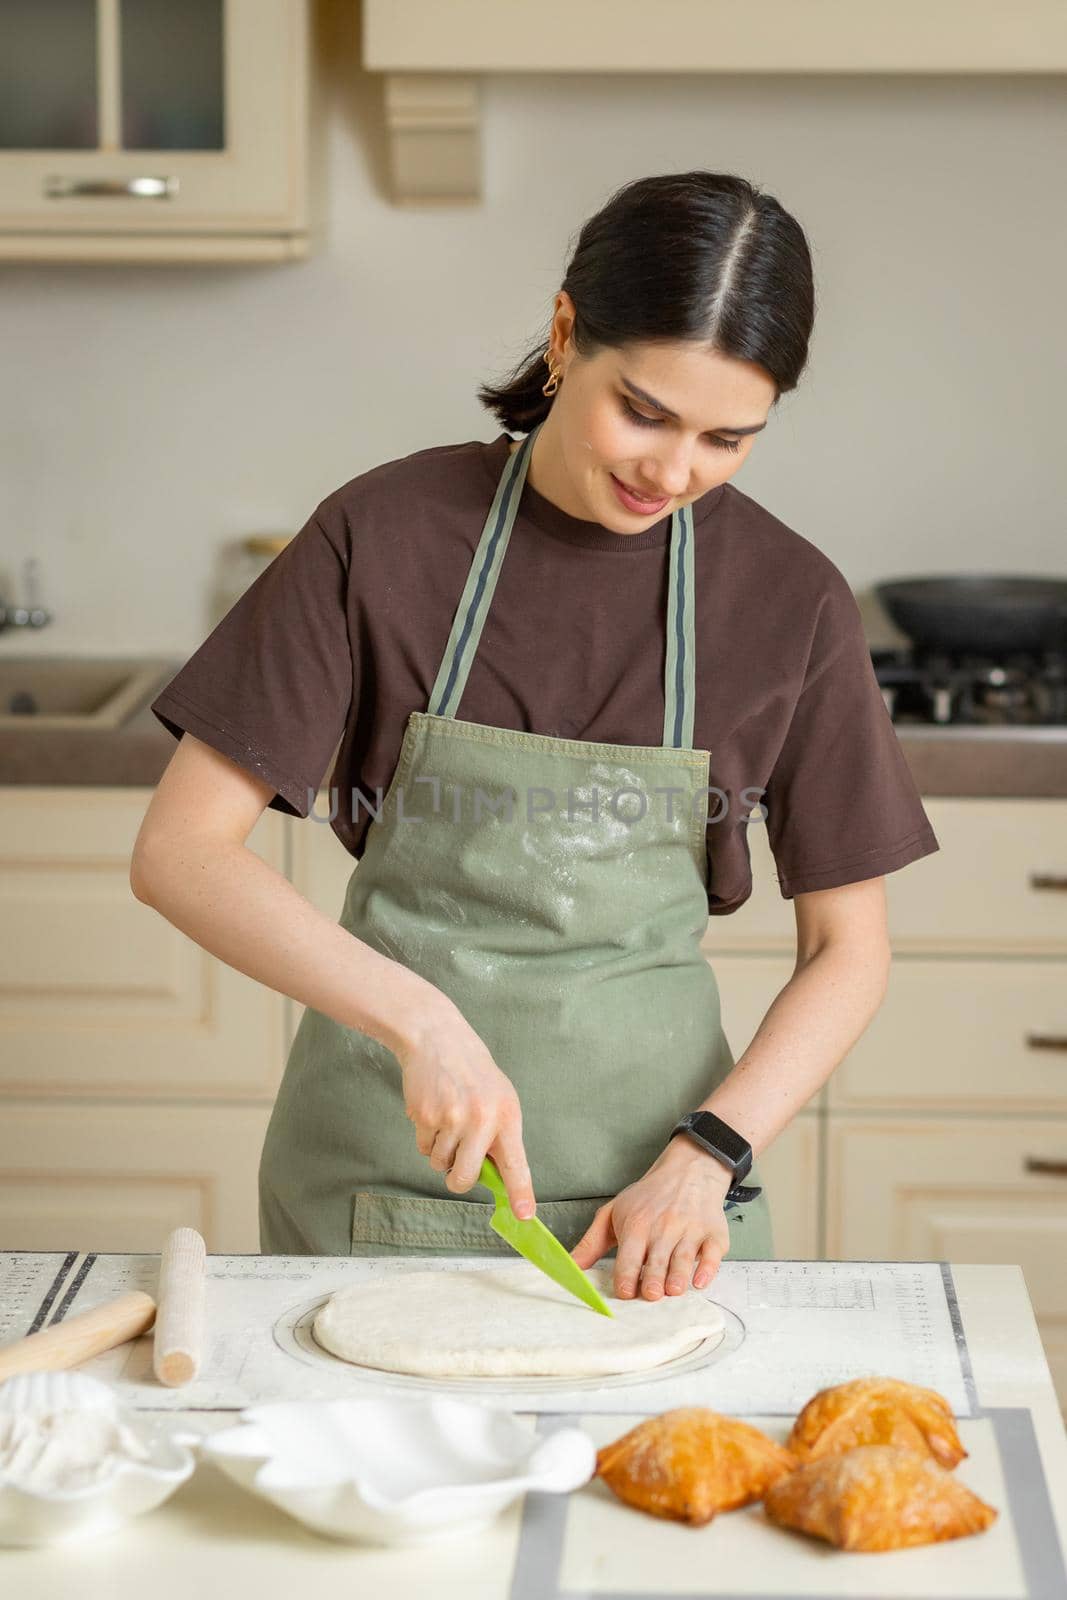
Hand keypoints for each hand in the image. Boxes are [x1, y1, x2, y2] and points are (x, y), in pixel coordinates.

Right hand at [393, 999, 535, 1218]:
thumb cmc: (473, 1072)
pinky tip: (433, 1111)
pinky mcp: (424, 1117)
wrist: (437, 1038)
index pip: (517, 1163)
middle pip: (465, 1179)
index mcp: (506, 1115)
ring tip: (447, 1119)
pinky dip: (426, 1138)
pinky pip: (423, 1148)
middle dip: (458, 1181)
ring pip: (440, 1164)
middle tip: (458, 1169)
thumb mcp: (500, 1098)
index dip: (521, 1192)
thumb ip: (500, 1136)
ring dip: (441, 1152)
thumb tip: (496, 1179)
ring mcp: (450, 1119)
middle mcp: (480, 1120)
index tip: (524, 1216)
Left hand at [571, 1137, 732, 1299]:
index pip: (629, 1256)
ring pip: (683, 1259)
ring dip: (677, 1276)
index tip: (624, 1292)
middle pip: (657, 1260)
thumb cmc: (648, 1198)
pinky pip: (713, 1254)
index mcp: (637, 1225)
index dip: (626, 1275)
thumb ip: (591, 1243)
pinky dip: (707, 1268)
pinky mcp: (714, 1235)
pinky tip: (699, 1281)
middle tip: (649, 1295)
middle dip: (653, 1279)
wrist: (688, 1171)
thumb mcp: (614, 1213)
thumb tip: (569, 1268)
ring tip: (672, 1291)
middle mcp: (664, 1228)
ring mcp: (691, 1231)